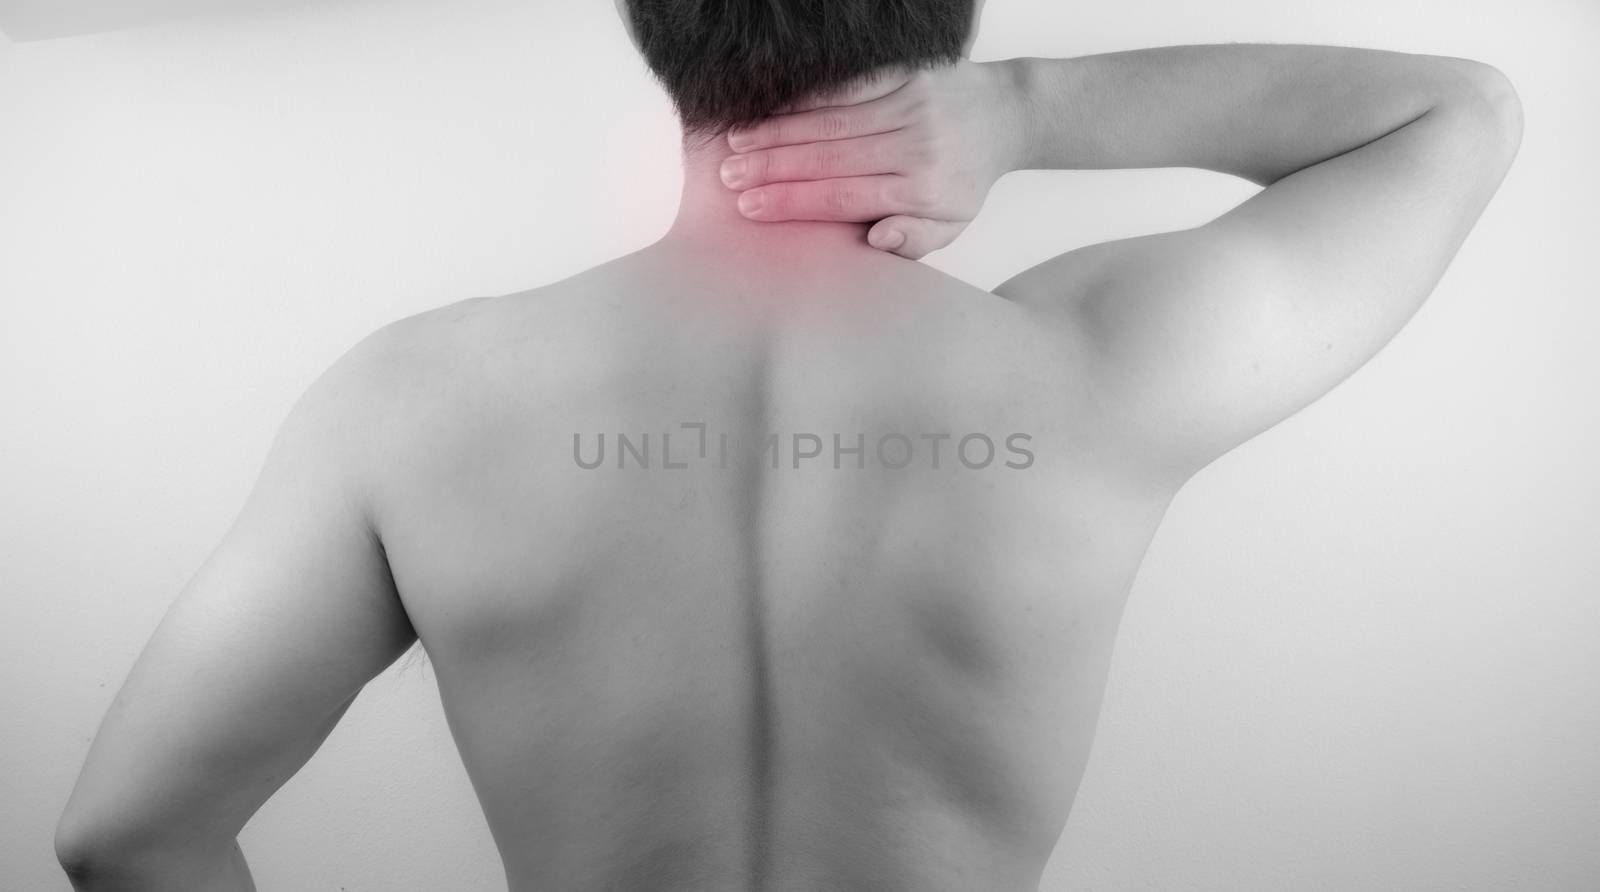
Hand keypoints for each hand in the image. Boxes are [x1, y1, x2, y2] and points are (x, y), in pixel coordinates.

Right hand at [720, 60, 1024, 259]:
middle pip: (830, 159)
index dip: (793, 202)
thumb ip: (913, 240)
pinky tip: (774, 104)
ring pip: (833, 121)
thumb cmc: (965, 178)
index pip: (843, 198)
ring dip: (779, 131)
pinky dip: (808, 95)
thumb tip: (875, 240)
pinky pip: (850, 85)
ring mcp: (911, 105)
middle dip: (773, 168)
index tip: (749, 207)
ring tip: (736, 143)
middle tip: (727, 176)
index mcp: (920, 190)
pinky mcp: (908, 72)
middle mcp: (915, 146)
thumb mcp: (951, 223)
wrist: (1008, 115)